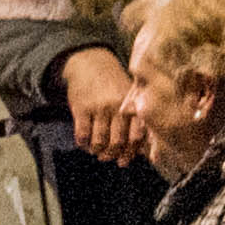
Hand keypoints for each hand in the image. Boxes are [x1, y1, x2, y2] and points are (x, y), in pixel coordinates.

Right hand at [57, 46, 148, 167]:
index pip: (136, 136)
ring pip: (99, 142)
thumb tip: (143, 151)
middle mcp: (117, 107)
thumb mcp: (129, 97)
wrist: (91, 65)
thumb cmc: (114, 86)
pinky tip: (85, 143)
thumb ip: (137, 120)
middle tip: (107, 157)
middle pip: (117, 142)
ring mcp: (98, 108)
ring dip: (97, 151)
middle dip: (111, 155)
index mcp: (132, 105)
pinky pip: (82, 135)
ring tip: (96, 150)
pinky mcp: (81, 109)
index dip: (130, 152)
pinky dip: (83, 144)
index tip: (124, 159)